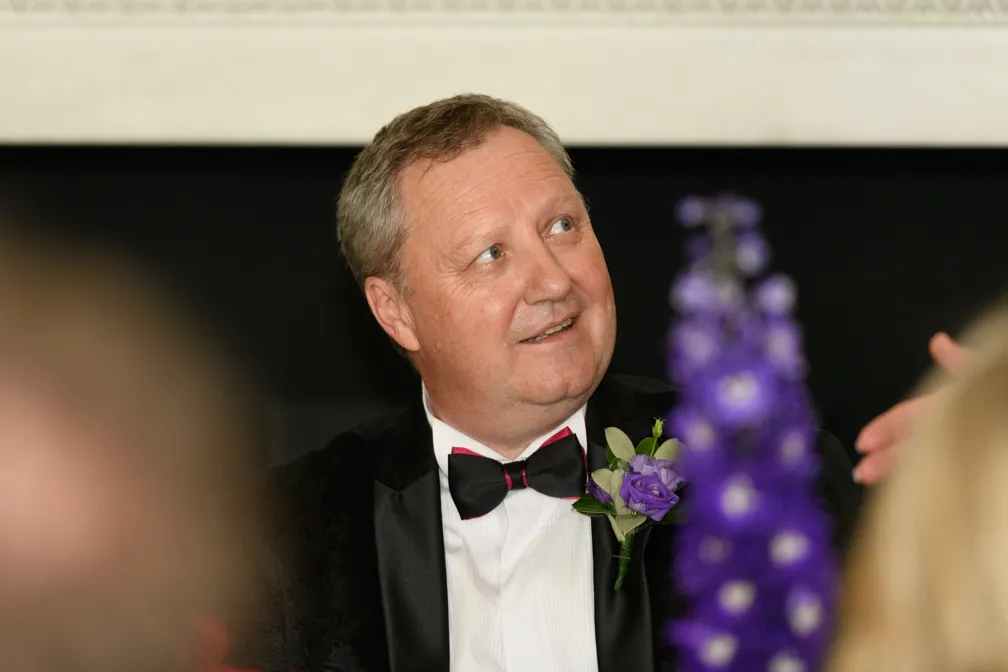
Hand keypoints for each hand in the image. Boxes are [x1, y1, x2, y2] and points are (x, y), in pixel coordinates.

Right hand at [852, 332, 970, 483]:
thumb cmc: (1002, 398)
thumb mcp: (983, 373)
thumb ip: (963, 363)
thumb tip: (939, 343)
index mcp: (954, 402)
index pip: (910, 416)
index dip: (885, 428)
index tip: (863, 443)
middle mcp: (955, 426)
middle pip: (912, 442)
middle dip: (885, 457)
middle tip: (862, 472)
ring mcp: (963, 447)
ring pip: (924, 459)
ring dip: (899, 470)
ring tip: (876, 482)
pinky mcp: (973, 466)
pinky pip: (944, 475)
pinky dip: (924, 482)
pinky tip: (906, 489)